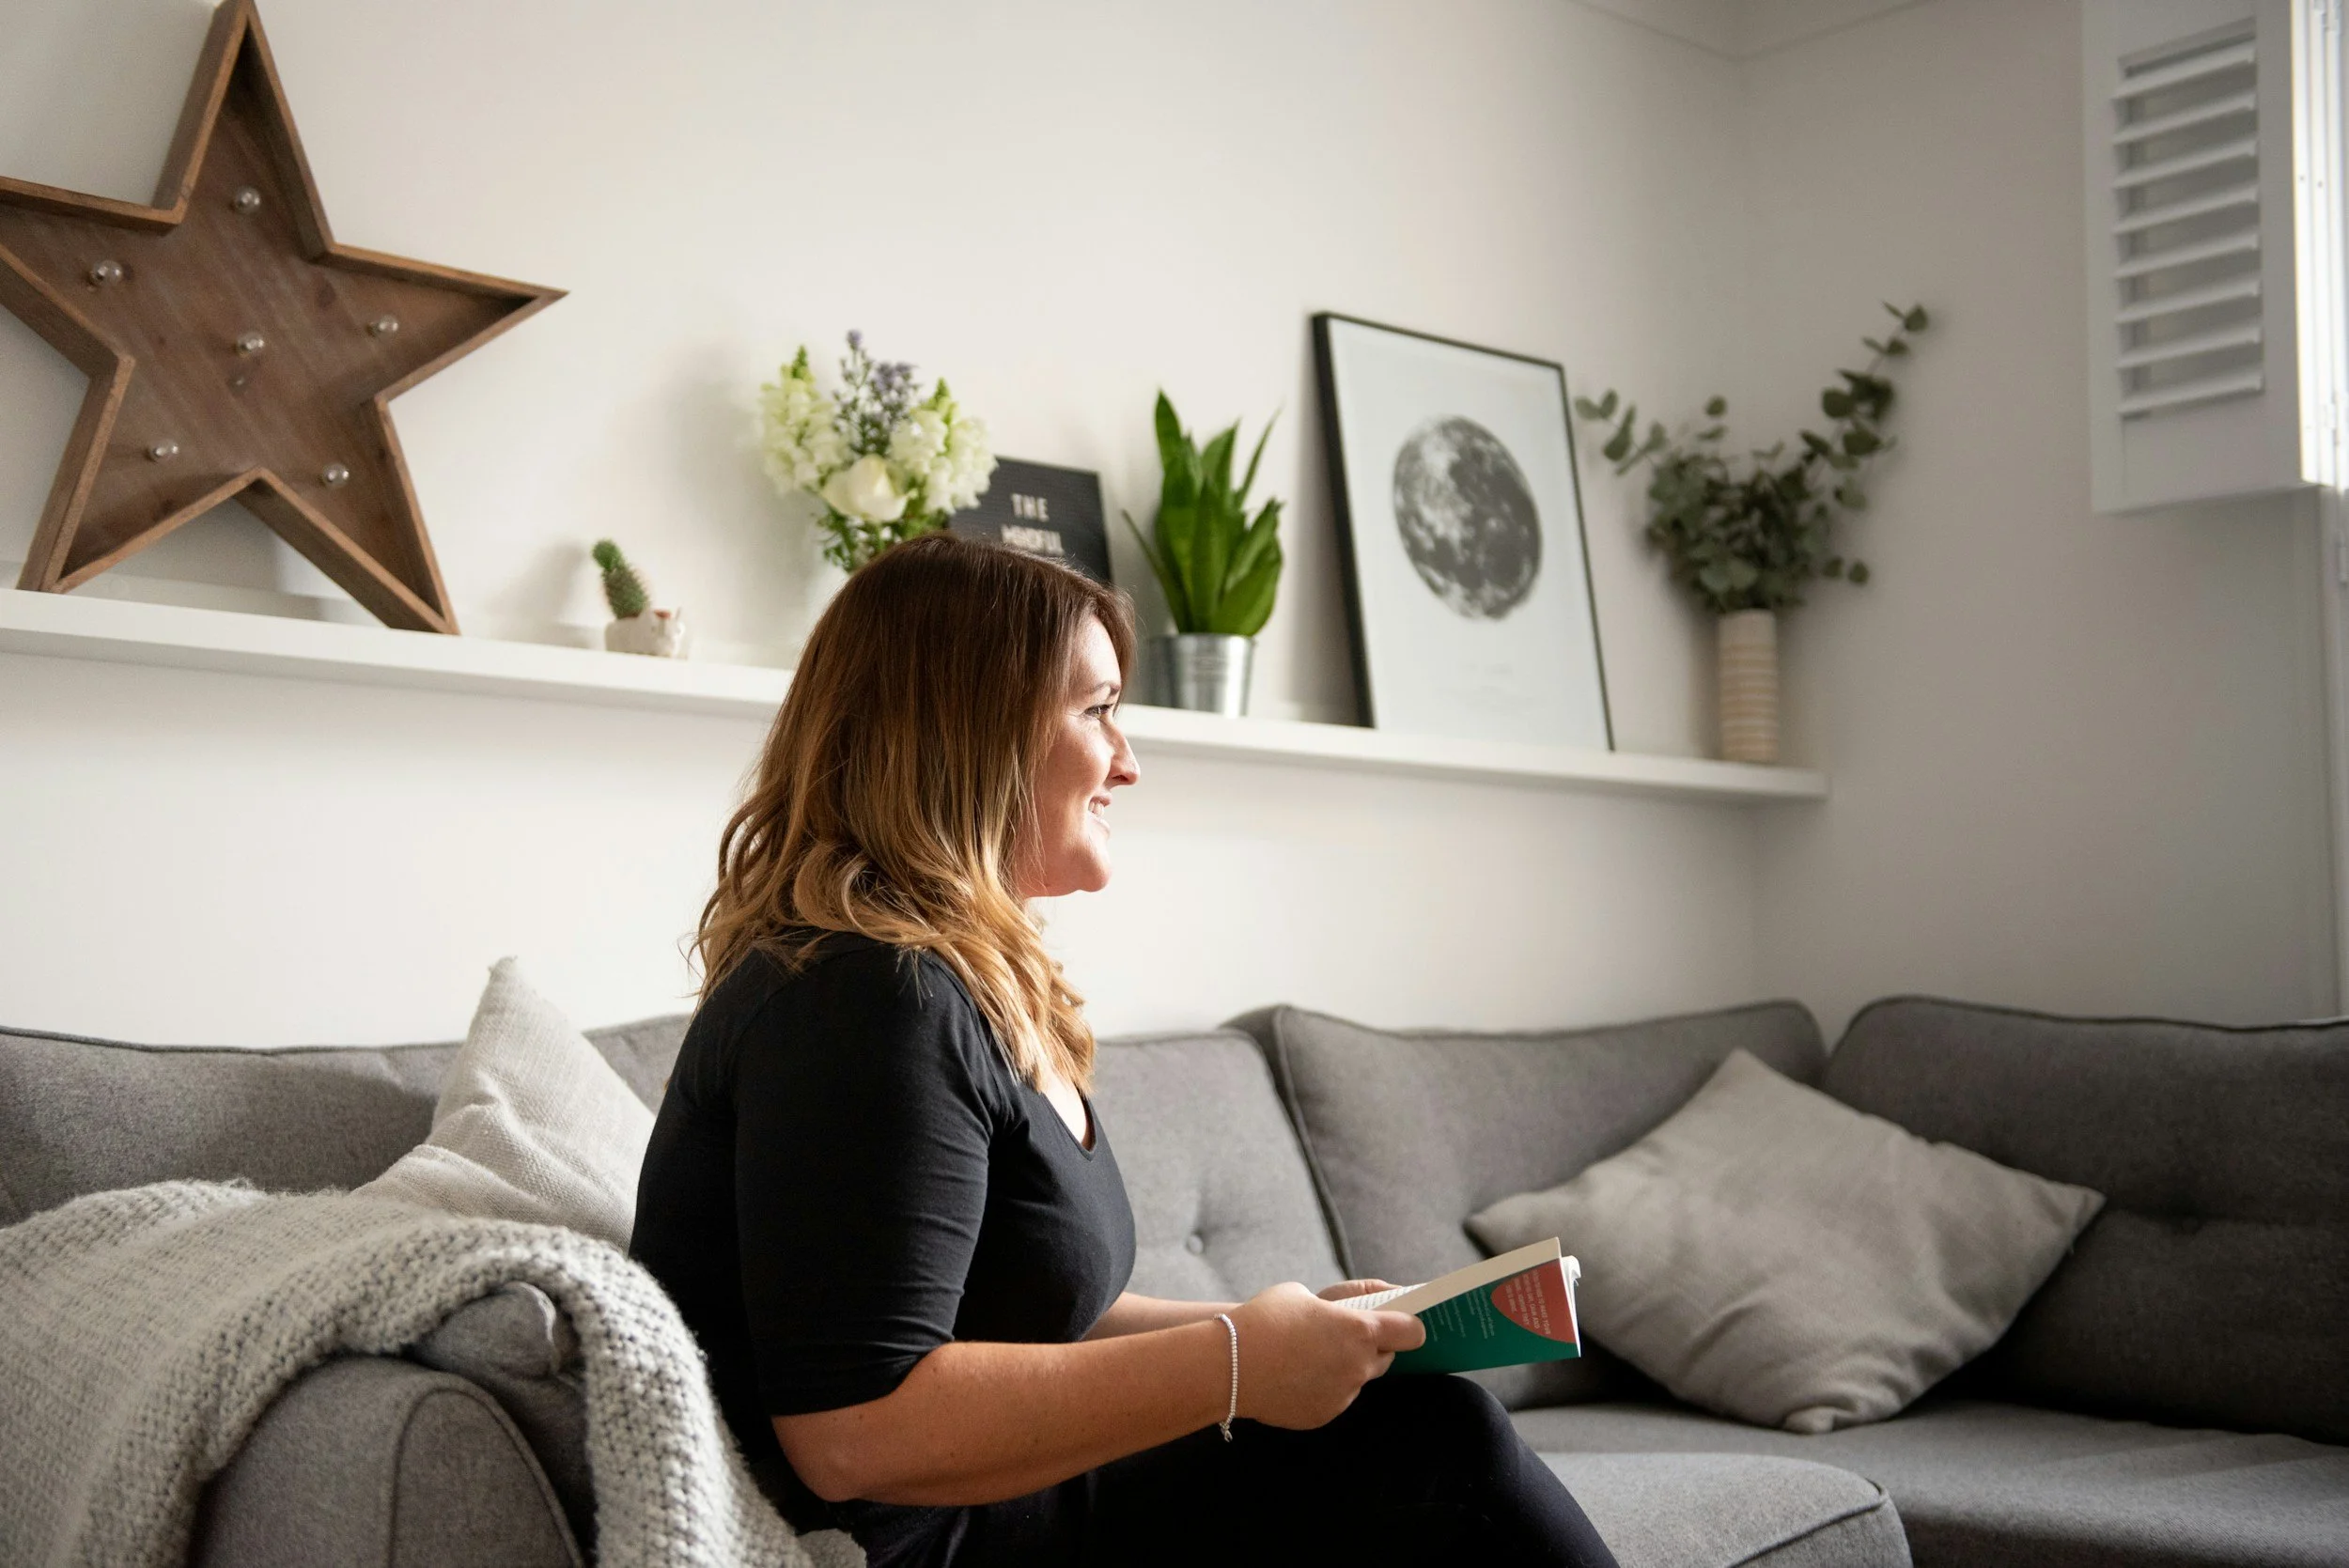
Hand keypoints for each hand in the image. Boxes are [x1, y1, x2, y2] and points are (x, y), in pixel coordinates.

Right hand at [1226, 1282, 1424, 1429]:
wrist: (1228, 1364)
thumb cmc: (1264, 1320)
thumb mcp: (1301, 1295)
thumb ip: (1331, 1307)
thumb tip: (1338, 1316)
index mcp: (1360, 1331)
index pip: (1410, 1332)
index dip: (1411, 1327)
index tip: (1408, 1325)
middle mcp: (1358, 1365)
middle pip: (1386, 1358)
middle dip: (1373, 1347)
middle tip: (1348, 1337)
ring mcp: (1342, 1394)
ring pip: (1358, 1379)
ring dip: (1346, 1368)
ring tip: (1312, 1356)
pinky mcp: (1324, 1414)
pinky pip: (1335, 1397)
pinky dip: (1324, 1387)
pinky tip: (1296, 1376)